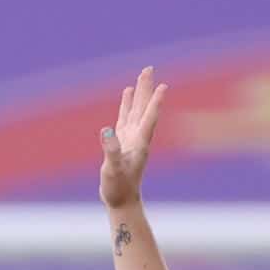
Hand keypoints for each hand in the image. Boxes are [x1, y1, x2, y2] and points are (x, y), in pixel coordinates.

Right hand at [100, 66, 167, 209]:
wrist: (121, 201)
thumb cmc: (119, 188)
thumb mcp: (113, 169)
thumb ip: (111, 150)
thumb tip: (106, 130)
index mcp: (139, 143)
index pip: (148, 118)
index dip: (155, 102)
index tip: (162, 85)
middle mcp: (138, 137)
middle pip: (143, 108)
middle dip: (146, 88)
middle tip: (148, 69)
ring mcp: (130, 138)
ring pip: (136, 110)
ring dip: (139, 93)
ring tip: (142, 76)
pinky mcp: (122, 142)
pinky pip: (125, 118)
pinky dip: (126, 105)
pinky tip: (127, 94)